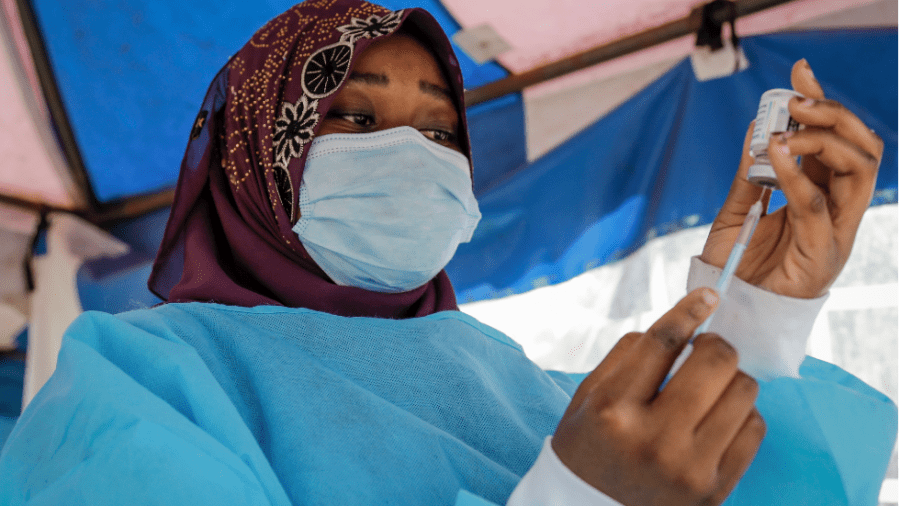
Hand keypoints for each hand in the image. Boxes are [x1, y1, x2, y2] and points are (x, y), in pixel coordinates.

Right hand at [552, 289, 764, 505]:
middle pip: (715, 361)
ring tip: (709, 392)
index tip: (709, 294)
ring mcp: (689, 469)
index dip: (689, 311)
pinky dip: (741, 414)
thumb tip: (686, 322)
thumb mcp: (587, 397)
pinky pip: (755, 428)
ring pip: (744, 391)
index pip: (662, 343)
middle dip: (714, 347)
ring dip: (730, 380)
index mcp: (612, 410)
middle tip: (704, 353)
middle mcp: (652, 440)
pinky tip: (716, 420)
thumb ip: (629, 356)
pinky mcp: (716, 489)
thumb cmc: (590, 445)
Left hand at [701, 59, 882, 297]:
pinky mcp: (823, 254)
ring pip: (859, 170)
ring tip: (787, 132)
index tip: (800, 71)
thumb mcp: (736, 211)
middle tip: (797, 101)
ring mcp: (835, 232)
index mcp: (819, 196)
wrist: (726, 312)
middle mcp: (836, 210)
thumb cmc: (734, 266)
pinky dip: (798, 175)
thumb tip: (757, 130)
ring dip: (824, 140)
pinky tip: (776, 154)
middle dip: (834, 115)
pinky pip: (818, 206)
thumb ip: (749, 174)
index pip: (835, 141)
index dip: (823, 104)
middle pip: (861, 148)